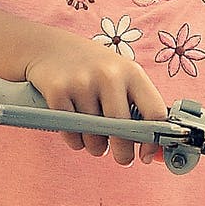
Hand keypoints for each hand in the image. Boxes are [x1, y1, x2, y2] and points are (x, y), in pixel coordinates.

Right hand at [25, 41, 167, 165]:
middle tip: (123, 159)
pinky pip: (71, 133)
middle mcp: (109, 75)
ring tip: (94, 138)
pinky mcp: (58, 91)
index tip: (146, 154)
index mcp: (132, 72)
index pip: (154, 112)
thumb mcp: (120, 75)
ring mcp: (82, 82)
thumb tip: (152, 148)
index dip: (153, 140)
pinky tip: (76, 129)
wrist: (49, 46)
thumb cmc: (92, 67)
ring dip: (96, 146)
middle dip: (123, 152)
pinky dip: (75, 140)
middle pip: (123, 129)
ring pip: (94, 136)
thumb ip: (137, 106)